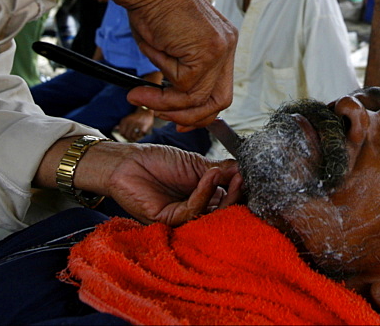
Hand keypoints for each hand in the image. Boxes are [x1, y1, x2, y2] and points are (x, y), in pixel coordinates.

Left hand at [59, 140, 242, 224]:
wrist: (129, 161)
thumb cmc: (158, 160)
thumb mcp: (196, 164)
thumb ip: (219, 171)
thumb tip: (243, 170)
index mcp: (203, 197)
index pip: (228, 200)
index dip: (240, 191)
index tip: (249, 175)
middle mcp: (195, 210)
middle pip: (223, 213)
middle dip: (236, 196)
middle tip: (243, 178)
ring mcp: (182, 217)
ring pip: (210, 217)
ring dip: (223, 195)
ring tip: (228, 174)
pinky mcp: (168, 220)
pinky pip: (192, 211)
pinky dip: (204, 193)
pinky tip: (209, 176)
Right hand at [60, 0, 236, 127]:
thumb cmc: (150, 8)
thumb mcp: (169, 47)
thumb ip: (178, 73)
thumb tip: (172, 103)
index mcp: (222, 41)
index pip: (219, 88)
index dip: (200, 110)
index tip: (177, 118)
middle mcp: (228, 44)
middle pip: (220, 99)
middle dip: (190, 116)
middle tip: (164, 118)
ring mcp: (222, 48)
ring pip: (199, 98)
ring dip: (166, 105)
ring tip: (139, 97)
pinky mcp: (209, 51)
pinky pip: (186, 87)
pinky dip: (162, 92)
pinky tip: (144, 84)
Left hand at [116, 107, 154, 141]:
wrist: (146, 111)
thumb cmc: (136, 117)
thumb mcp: (127, 119)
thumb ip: (121, 124)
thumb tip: (115, 128)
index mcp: (125, 120)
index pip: (121, 132)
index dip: (124, 136)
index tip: (127, 136)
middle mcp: (130, 121)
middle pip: (126, 135)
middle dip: (129, 138)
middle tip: (131, 138)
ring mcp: (137, 124)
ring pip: (132, 136)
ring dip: (134, 138)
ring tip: (135, 138)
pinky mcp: (144, 127)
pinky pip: (139, 135)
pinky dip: (140, 136)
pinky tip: (140, 134)